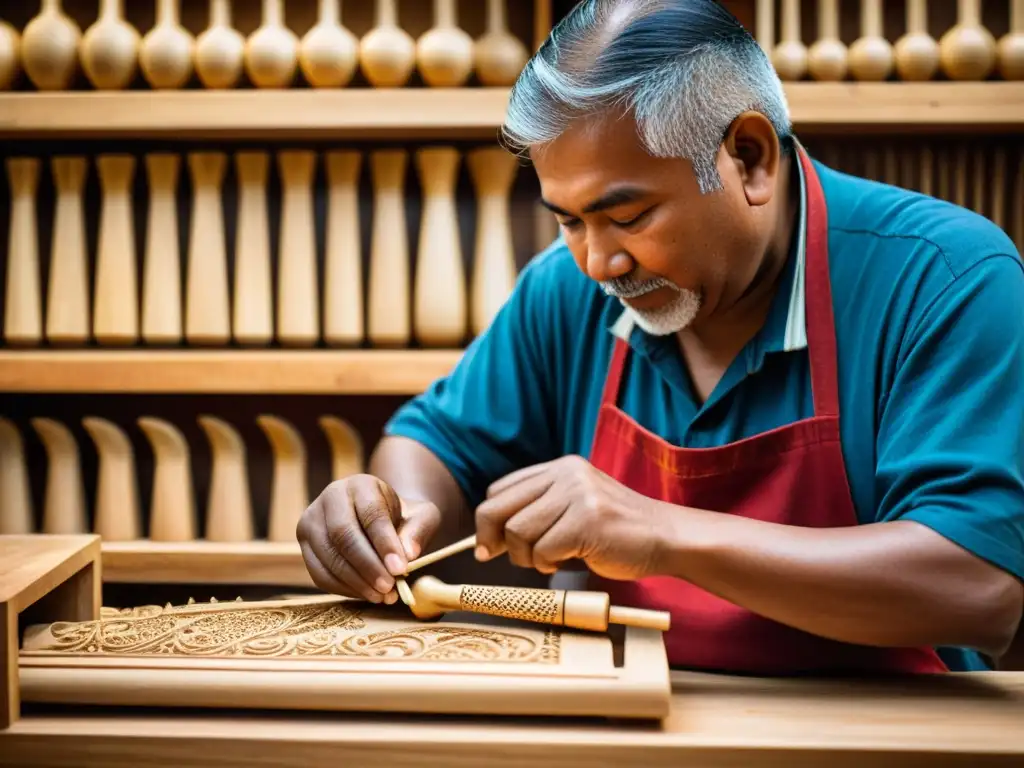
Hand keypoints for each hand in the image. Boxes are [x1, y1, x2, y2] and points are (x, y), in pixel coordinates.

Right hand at [296, 474, 440, 603]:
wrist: (379, 521)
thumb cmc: (403, 518)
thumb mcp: (422, 517)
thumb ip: (419, 531)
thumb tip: (408, 555)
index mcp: (361, 484)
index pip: (371, 513)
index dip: (384, 542)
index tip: (400, 568)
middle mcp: (331, 498)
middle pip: (343, 534)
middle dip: (368, 566)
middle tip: (389, 587)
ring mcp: (312, 521)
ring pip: (329, 556)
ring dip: (356, 582)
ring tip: (382, 596)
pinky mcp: (305, 547)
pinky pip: (320, 574)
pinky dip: (344, 589)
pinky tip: (367, 594)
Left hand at [473, 455, 665, 580]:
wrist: (666, 537)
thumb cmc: (617, 532)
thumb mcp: (574, 508)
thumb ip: (537, 513)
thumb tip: (487, 541)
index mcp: (560, 468)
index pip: (500, 490)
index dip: (490, 520)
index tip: (490, 545)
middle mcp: (566, 474)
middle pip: (498, 508)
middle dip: (492, 539)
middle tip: (496, 557)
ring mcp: (577, 495)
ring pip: (518, 532)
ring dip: (527, 557)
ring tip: (549, 560)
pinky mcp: (587, 520)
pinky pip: (543, 550)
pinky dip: (548, 565)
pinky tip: (567, 562)